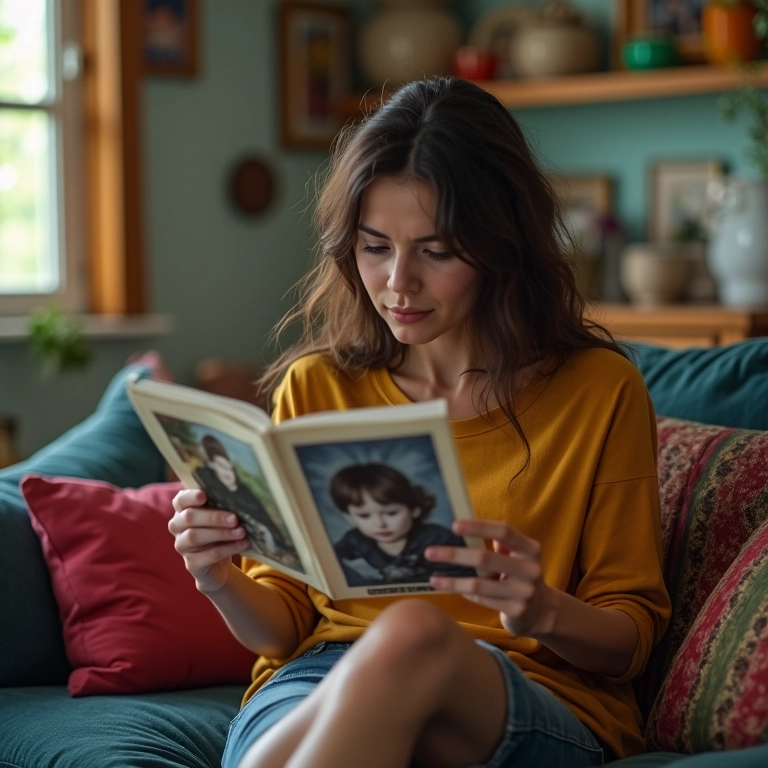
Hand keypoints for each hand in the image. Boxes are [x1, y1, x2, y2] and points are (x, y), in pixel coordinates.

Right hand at [168, 488, 250, 592]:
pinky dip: (228, 549)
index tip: (204, 496)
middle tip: (235, 519)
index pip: (180, 499)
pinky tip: (243, 544)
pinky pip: (209, 555)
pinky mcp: (192, 564)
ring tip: (242, 532)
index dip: (190, 497)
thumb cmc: (219, 530)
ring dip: (221, 533)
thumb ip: (222, 504)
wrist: (219, 564)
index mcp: (183, 509)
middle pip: (189, 517)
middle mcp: (177, 526)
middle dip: (214, 517)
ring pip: (196, 536)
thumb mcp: (220, 514)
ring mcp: (182, 546)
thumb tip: (238, 496)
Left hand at [425, 520, 555, 638]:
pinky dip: (463, 592)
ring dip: (452, 579)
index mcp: (530, 549)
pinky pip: (481, 599)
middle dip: (454, 554)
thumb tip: (462, 526)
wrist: (542, 611)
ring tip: (432, 576)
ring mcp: (524, 592)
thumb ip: (498, 543)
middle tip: (430, 552)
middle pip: (485, 557)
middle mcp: (531, 569)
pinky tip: (448, 587)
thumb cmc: (519, 575)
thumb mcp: (517, 555)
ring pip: (479, 584)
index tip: (453, 525)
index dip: (478, 526)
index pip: (504, 531)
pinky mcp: (516, 611)